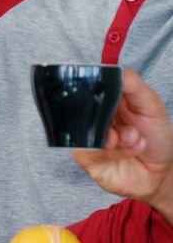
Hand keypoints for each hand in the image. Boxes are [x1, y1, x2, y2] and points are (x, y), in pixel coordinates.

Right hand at [73, 70, 172, 216]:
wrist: (160, 172)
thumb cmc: (155, 138)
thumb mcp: (151, 105)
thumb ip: (133, 85)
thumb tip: (114, 69)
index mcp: (103, 99)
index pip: (87, 84)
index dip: (94, 85)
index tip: (107, 90)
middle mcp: (91, 116)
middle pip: (81, 105)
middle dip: (109, 114)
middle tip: (129, 125)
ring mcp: (86, 136)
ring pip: (88, 128)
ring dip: (119, 135)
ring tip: (135, 138)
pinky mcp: (85, 157)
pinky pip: (91, 150)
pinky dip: (117, 150)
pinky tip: (131, 149)